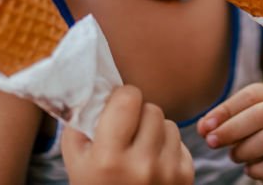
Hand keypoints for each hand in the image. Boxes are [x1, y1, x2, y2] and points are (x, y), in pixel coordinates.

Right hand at [61, 86, 192, 184]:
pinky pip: (181, 143)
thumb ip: (79, 122)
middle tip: (127, 130)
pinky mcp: (185, 178)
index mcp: (109, 158)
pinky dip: (167, 148)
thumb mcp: (76, 161)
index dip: (122, 97)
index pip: (128, 99)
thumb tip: (93, 87)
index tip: (116, 106)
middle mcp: (142, 165)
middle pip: (151, 109)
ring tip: (140, 149)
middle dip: (139, 115)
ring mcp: (167, 172)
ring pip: (169, 123)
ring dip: (155, 130)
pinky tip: (153, 163)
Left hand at [197, 83, 262, 183]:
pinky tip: (249, 170)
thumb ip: (223, 122)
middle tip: (211, 142)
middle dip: (231, 129)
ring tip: (233, 156)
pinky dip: (261, 169)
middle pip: (261, 114)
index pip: (249, 95)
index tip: (204, 127)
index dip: (224, 110)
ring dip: (245, 149)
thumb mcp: (244, 124)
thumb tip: (203, 127)